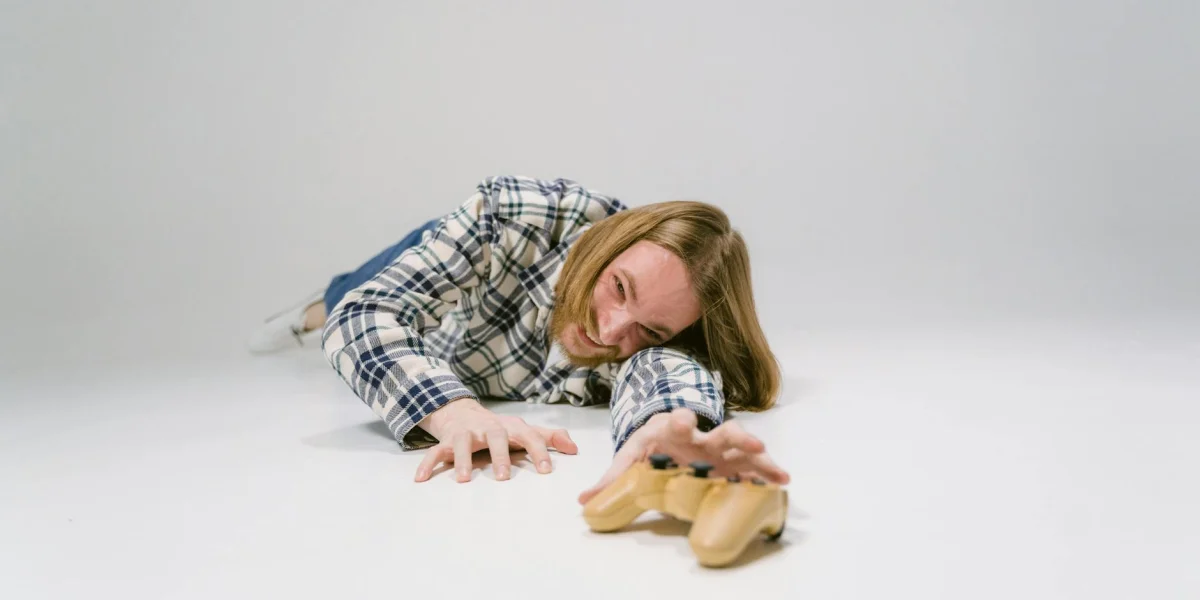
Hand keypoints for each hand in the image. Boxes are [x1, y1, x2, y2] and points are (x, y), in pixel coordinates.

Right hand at [414, 398, 577, 482]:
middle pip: (495, 437)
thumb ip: (548, 438)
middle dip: (499, 455)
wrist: (461, 412)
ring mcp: (466, 434)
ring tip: (463, 480)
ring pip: (462, 444)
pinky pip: (435, 452)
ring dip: (462, 460)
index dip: (539, 451)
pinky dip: (427, 464)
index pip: (529, 436)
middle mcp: (488, 428)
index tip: (547, 471)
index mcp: (510, 428)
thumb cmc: (498, 428)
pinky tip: (421, 479)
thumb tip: (575, 448)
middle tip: (503, 477)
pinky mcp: (446, 442)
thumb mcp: (523, 430)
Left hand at [577, 408, 788, 503]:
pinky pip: (753, 467)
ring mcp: (721, 449)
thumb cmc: (651, 444)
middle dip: (736, 436)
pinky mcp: (733, 463)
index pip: (678, 420)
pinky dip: (768, 472)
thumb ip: (612, 478)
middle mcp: (702, 437)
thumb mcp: (630, 457)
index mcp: (674, 430)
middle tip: (751, 443)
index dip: (681, 419)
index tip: (684, 420)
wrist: (669, 432)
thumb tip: (584, 501)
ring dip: (759, 456)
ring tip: (776, 468)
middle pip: (721, 431)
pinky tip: (782, 480)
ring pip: (743, 447)